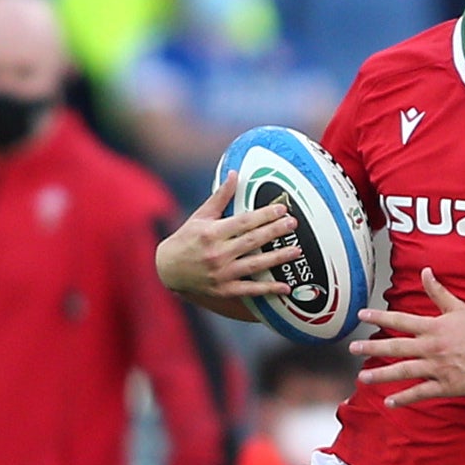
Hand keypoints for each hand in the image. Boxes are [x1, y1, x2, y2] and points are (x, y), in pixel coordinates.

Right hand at [153, 172, 301, 301]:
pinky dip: (268, 289)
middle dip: (275, 231)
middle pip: (252, 241)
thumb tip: (234, 174)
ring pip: (255, 265)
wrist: (167, 270)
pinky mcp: (224, 290)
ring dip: (278, 258)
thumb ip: (220, 197)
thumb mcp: (200, 216)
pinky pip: (250, 290)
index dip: (264, 215)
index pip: (243, 222)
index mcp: (211, 233)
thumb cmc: (185, 240)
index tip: (281, 209)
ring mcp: (221, 274)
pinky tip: (285, 287)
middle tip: (294, 224)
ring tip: (297, 250)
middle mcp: (217, 253)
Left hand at [351, 270, 464, 406]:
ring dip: (382, 374)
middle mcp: (432, 347)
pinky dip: (404, 397)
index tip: (362, 314)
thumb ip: (438, 292)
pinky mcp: (446, 385)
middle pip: (396, 346)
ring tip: (363, 377)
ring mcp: (438, 367)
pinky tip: (388, 401)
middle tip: (353, 348)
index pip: (401, 320)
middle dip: (372, 346)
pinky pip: (421, 392)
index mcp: (433, 327)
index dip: (380, 316)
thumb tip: (425, 271)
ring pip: (404, 370)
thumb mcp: (458, 308)